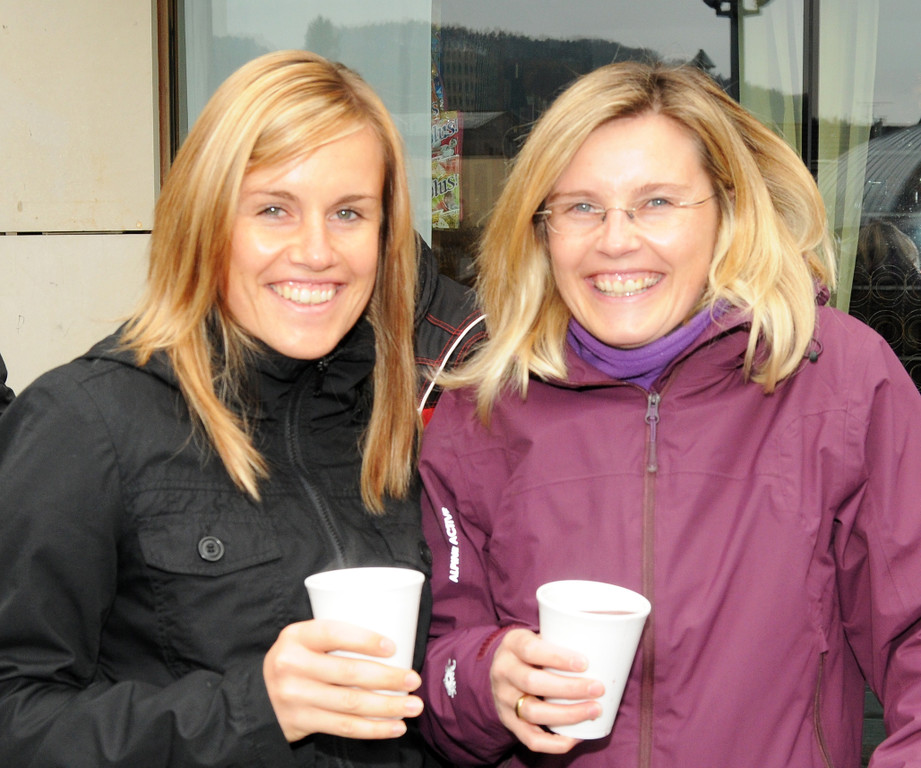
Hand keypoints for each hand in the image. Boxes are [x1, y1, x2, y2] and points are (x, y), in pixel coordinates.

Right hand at [263, 619, 423, 741]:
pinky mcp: (301, 722)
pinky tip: (395, 727)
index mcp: (296, 636)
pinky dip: (373, 728)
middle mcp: (292, 665)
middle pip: (348, 672)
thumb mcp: (303, 640)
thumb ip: (334, 637)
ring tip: (414, 706)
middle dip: (388, 677)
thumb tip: (392, 640)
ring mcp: (295, 696)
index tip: (393, 647)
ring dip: (388, 706)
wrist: (258, 697)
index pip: (333, 633)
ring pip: (350, 703)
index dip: (364, 640)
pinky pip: (344, 727)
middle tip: (414, 679)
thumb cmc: (296, 660)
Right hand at [490, 628, 603, 753]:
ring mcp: (503, 699)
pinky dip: (555, 742)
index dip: (557, 657)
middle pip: (532, 683)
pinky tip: (576, 736)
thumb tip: (605, 649)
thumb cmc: (533, 650)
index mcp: (511, 645)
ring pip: (533, 712)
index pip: (530, 650)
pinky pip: (530, 739)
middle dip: (569, 688)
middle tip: (598, 688)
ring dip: (568, 714)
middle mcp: (503, 671)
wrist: (503, 667)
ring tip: (594, 710)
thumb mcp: (538, 636)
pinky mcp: (509, 721)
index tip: (585, 663)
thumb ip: (561, 640)